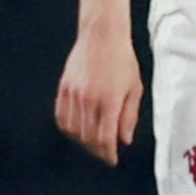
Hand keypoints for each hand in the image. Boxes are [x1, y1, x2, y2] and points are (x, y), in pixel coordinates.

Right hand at [54, 21, 143, 164]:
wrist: (102, 35)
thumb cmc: (122, 59)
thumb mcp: (134, 87)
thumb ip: (129, 116)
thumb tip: (124, 140)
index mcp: (110, 100)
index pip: (105, 138)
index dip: (108, 154)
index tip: (112, 160)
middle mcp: (90, 99)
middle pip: (88, 137)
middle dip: (97, 151)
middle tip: (104, 154)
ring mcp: (74, 93)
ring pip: (73, 130)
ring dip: (83, 141)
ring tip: (92, 143)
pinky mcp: (64, 87)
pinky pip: (61, 116)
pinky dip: (68, 128)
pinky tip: (76, 130)